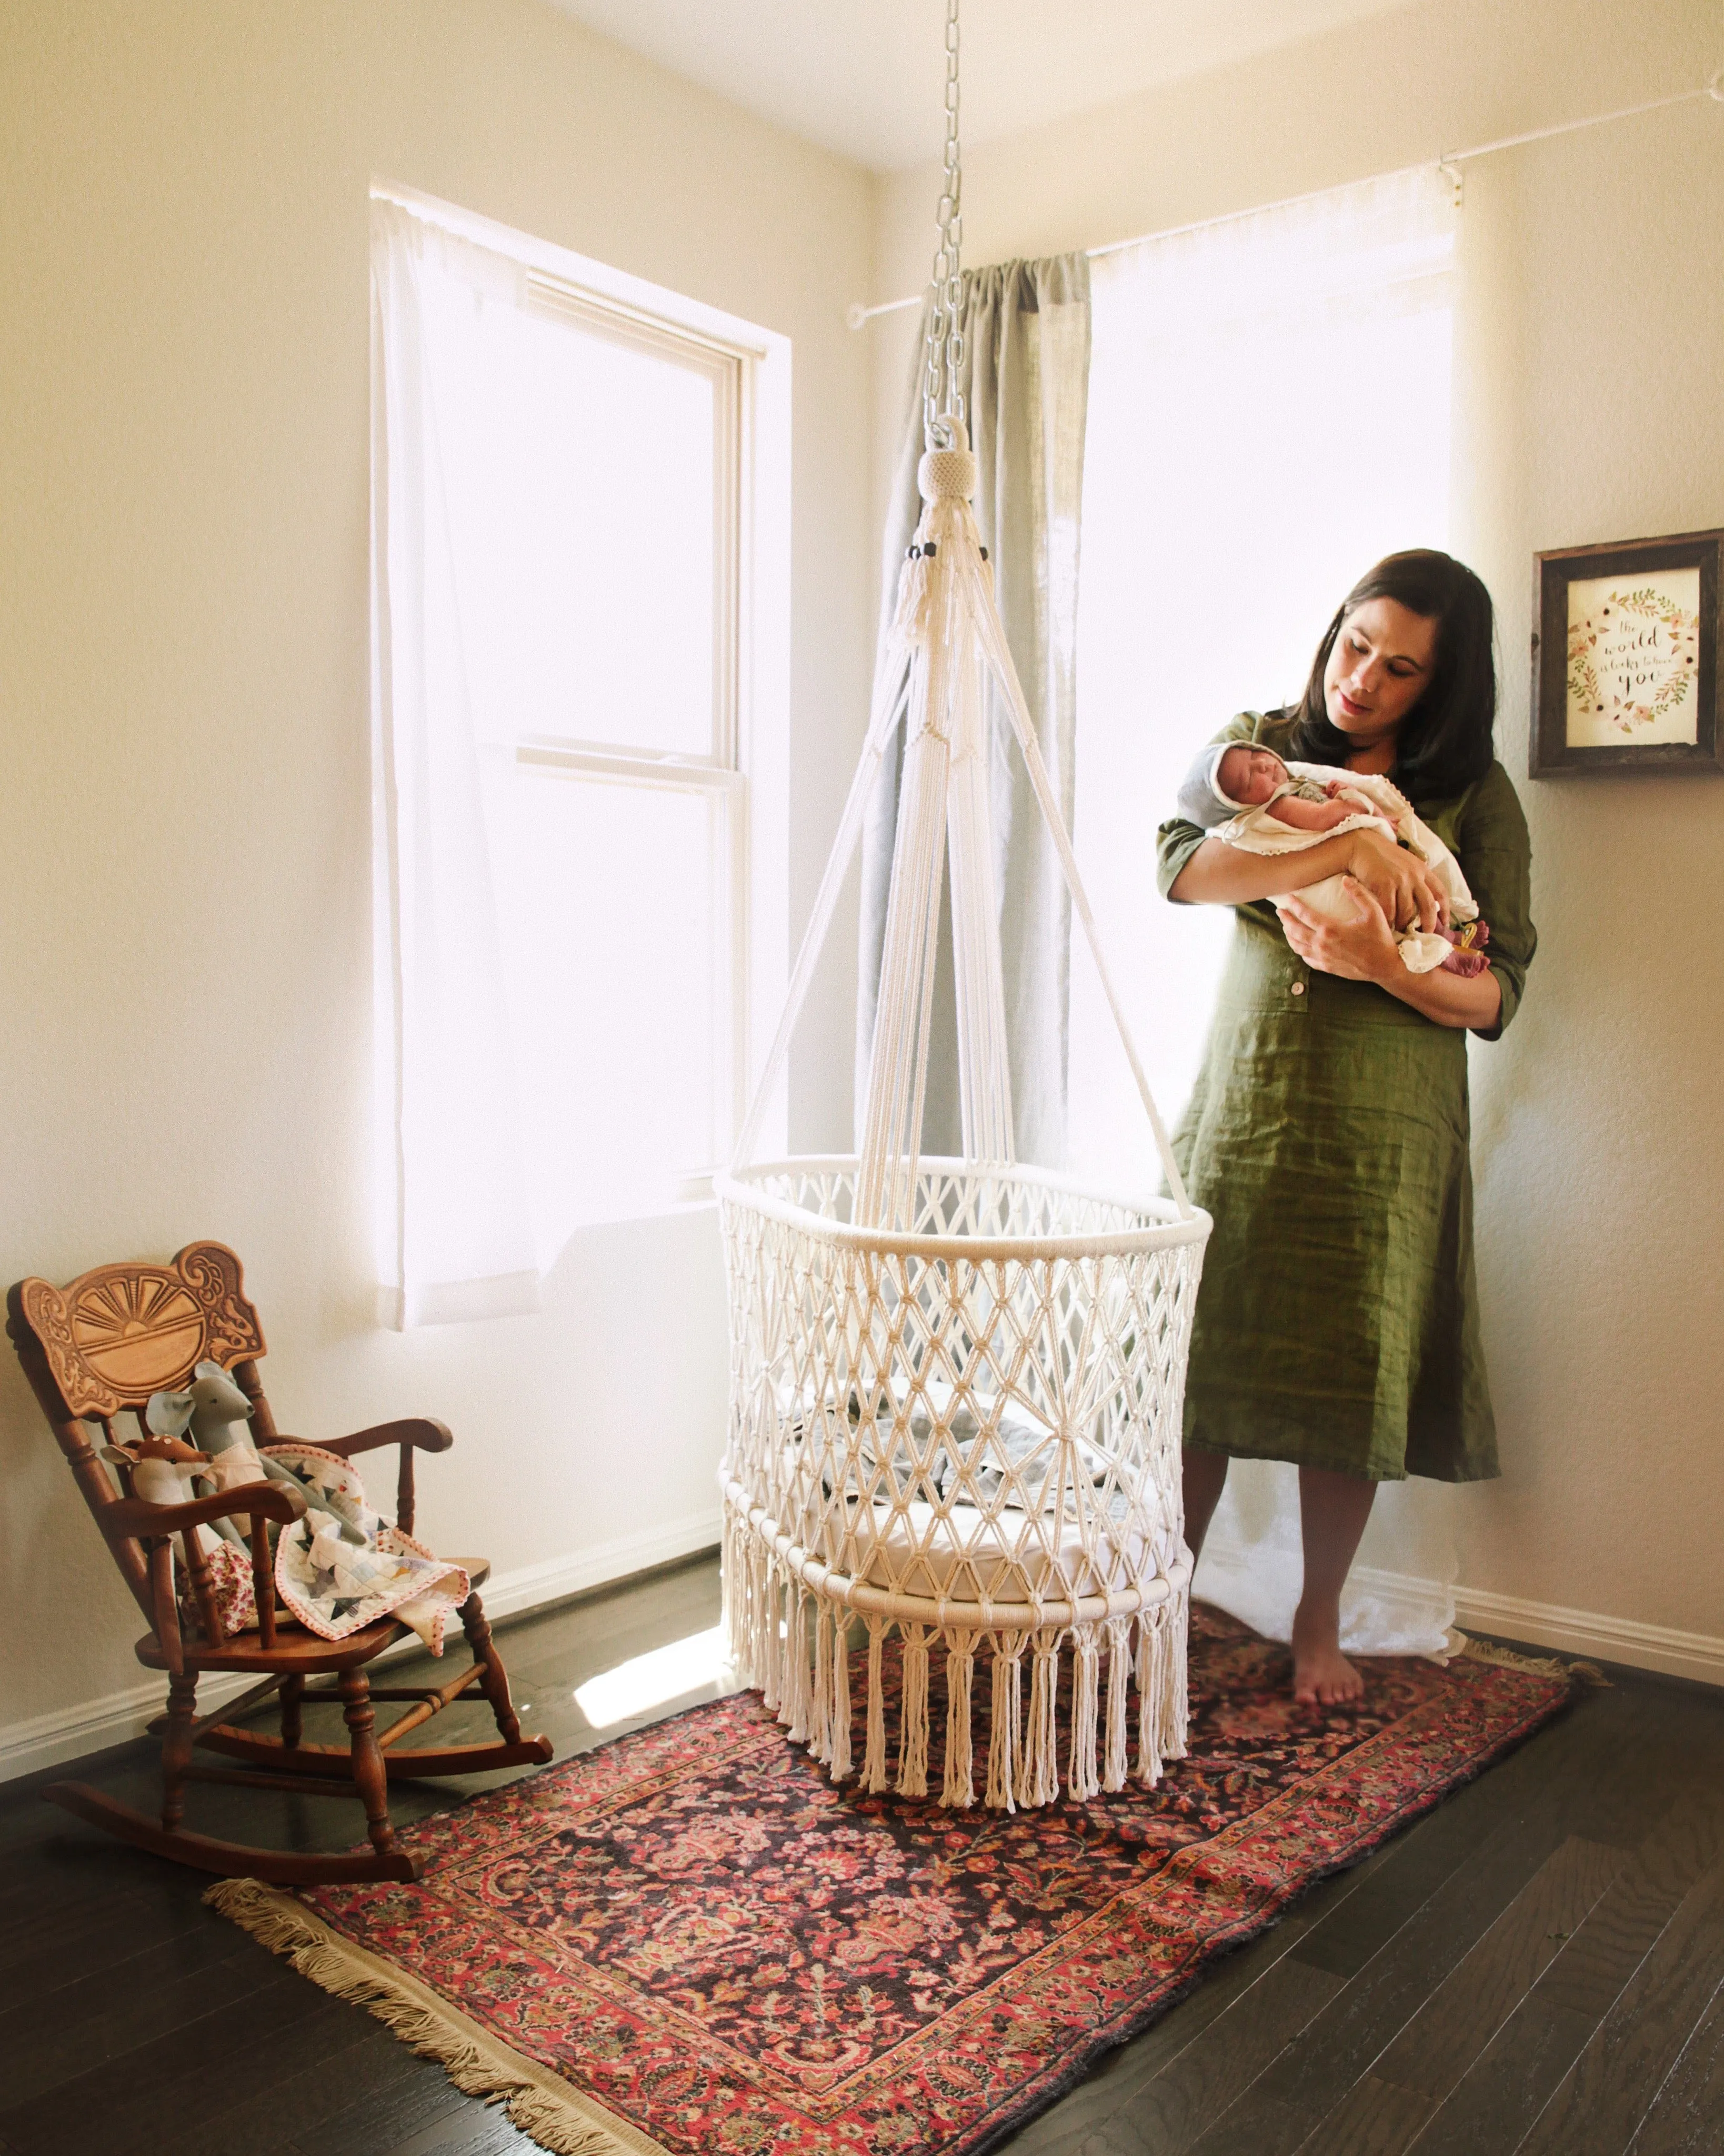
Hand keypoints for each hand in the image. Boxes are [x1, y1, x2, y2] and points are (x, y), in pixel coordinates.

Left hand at [1280, 880, 1399, 982]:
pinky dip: (1299, 949)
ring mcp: (1323, 958)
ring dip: (1288, 935)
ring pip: (1297, 946)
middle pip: (1295, 930)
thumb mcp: (1374, 912)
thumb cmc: (1380, 938)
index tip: (1287, 898)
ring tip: (1285, 926)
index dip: (1294, 905)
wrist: (1385, 966)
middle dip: (1285, 920)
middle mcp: (1323, 944)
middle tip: (1280, 911)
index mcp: (1331, 929)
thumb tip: (1345, 879)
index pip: (1305, 914)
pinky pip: (1306, 958)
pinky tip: (1299, 944)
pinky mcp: (1326, 967)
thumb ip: (1359, 894)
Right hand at [1341, 827, 1447, 934]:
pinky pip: (1389, 910)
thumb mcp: (1405, 862)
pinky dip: (1388, 920)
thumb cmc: (1382, 855)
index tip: (1444, 924)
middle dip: (1429, 924)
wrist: (1361, 846)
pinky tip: (1386, 925)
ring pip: (1408, 911)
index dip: (1445, 910)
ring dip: (1404, 924)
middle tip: (1425, 935)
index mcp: (1423, 869)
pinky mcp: (1385, 884)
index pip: (1441, 892)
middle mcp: (1415, 875)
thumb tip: (1420, 897)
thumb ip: (1415, 876)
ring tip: (1400, 931)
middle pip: (1429, 906)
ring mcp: (1401, 880)